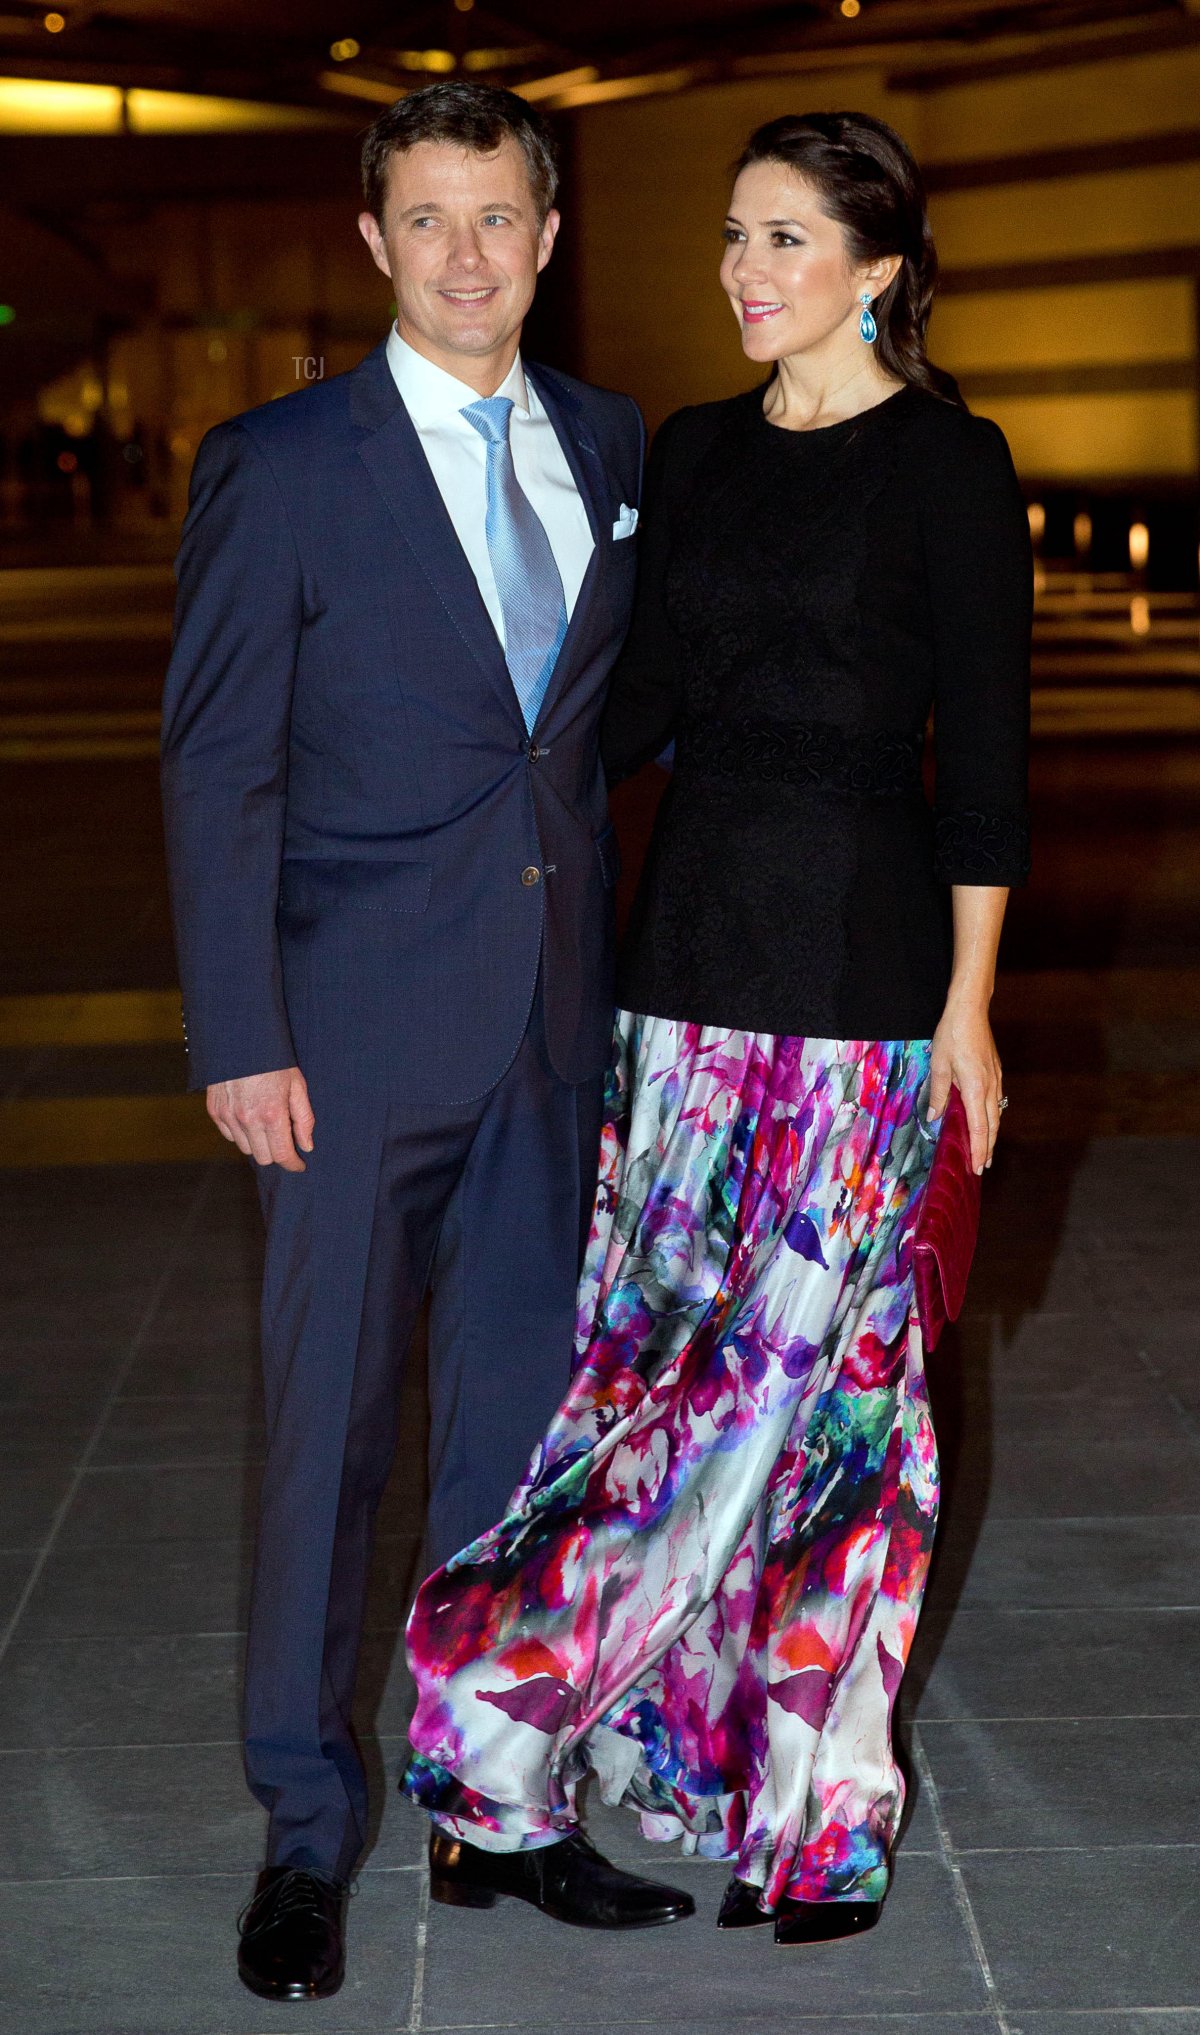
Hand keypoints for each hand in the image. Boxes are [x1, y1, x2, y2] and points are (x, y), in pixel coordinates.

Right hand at [207, 1066, 314, 1171]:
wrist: (240, 1038)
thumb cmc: (274, 1060)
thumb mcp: (297, 1085)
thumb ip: (304, 1119)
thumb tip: (306, 1146)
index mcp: (272, 1114)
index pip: (282, 1155)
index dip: (293, 1164)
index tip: (299, 1165)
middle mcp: (248, 1120)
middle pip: (263, 1157)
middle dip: (277, 1153)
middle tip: (285, 1142)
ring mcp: (228, 1116)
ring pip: (246, 1149)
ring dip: (258, 1143)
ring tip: (267, 1126)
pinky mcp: (215, 1111)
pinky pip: (229, 1135)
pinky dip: (240, 1133)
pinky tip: (250, 1119)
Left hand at [928, 995, 1003, 1175]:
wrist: (970, 1011)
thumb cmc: (952, 1036)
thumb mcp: (938, 1065)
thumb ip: (938, 1094)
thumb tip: (934, 1117)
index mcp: (974, 1088)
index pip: (978, 1127)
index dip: (978, 1149)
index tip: (977, 1166)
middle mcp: (989, 1087)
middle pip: (991, 1125)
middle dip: (987, 1148)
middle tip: (982, 1167)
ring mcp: (996, 1079)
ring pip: (996, 1114)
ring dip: (991, 1134)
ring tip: (985, 1150)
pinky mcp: (996, 1072)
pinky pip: (996, 1101)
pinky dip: (992, 1117)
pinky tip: (987, 1121)